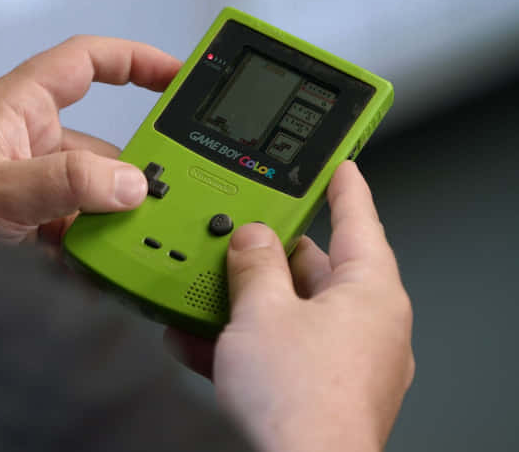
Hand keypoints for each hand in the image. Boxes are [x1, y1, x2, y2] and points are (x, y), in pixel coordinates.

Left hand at [0, 36, 181, 242]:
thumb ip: (64, 183)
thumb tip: (129, 183)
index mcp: (20, 108)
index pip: (86, 63)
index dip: (134, 61)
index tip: (178, 77)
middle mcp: (30, 143)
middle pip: (103, 146)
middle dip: (133, 174)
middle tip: (164, 199)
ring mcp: (32, 188)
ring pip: (93, 196)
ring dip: (112, 222)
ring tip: (131, 247)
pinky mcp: (31, 227)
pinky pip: (77, 232)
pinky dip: (93, 251)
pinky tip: (104, 270)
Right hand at [165, 161, 414, 451]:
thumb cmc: (301, 402)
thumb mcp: (261, 313)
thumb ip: (253, 265)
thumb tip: (250, 240)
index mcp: (370, 293)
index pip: (360, 220)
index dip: (344, 186)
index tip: (338, 166)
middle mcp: (367, 325)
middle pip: (317, 269)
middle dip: (270, 254)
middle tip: (240, 233)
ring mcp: (345, 361)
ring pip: (291, 314)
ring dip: (246, 303)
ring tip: (203, 292)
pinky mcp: (321, 391)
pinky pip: (280, 351)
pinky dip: (243, 343)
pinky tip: (197, 342)